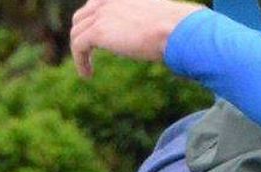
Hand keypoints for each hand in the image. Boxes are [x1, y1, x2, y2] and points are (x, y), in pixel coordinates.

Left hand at [70, 0, 203, 77]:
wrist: (177, 31)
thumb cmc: (183, 28)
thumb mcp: (167, 19)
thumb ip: (158, 23)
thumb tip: (177, 31)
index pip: (99, 4)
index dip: (96, 20)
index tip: (100, 37)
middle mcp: (108, 1)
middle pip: (82, 16)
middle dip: (82, 34)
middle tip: (88, 52)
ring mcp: (100, 15)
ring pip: (77, 33)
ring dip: (81, 52)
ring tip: (87, 69)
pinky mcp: (97, 32)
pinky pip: (79, 47)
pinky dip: (81, 62)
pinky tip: (87, 75)